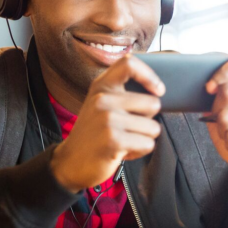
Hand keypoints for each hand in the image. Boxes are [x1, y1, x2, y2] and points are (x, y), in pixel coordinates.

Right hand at [50, 54, 165, 192]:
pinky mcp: (113, 140)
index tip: (158, 90)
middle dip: (148, 120)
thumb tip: (158, 89)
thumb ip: (121, 92)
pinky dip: (140, 151)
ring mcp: (108, 119)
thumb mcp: (101, 104)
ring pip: (154, 127)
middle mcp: (103, 99)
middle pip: (153, 103)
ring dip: (143, 138)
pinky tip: (122, 151)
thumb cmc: (93, 133)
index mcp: (101, 86)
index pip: (129, 64)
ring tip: (124, 140)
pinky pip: (148, 144)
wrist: (69, 163)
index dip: (150, 75)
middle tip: (129, 128)